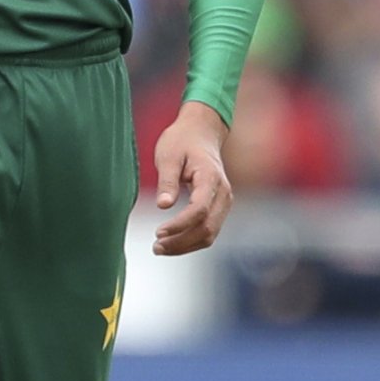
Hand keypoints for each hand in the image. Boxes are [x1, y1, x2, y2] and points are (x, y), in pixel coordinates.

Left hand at [151, 100, 234, 255]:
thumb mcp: (168, 156)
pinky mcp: (219, 207)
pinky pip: (209, 230)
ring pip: (210, 233)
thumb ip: (167, 181)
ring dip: (186, 245)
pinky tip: (172, 242)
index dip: (179, 225)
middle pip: (207, 227)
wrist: (201, 132)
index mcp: (211, 178)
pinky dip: (191, 240)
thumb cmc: (181, 142)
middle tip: (155, 247)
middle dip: (181, 242)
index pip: (199, 210)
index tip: (158, 233)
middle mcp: (223, 193)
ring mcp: (224, 201)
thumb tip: (163, 206)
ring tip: (159, 248)